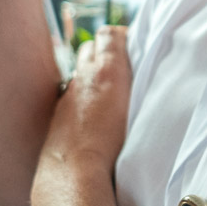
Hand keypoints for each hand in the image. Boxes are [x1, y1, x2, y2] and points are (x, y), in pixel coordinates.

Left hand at [44, 27, 131, 176]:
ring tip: (109, 90)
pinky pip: (72, 94)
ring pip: (80, 71)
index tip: (132, 44)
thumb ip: (139, 85)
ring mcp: (68, 94)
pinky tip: (93, 112)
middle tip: (122, 65)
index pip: (108, 35)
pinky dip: (82, 96)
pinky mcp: (59, 113)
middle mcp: (83, 77)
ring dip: (92, 73)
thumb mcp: (136, 108)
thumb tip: (147, 82)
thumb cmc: (110, 144)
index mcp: (106, 70)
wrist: (74, 170)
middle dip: (104, 50)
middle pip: (90, 47)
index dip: (120, 36)